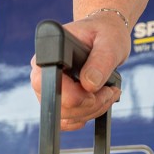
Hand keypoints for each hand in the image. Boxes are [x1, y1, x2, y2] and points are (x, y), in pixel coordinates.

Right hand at [29, 14, 129, 130]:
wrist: (103, 35)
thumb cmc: (104, 33)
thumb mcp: (110, 41)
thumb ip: (101, 61)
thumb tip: (90, 85)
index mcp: (49, 54)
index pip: (52, 86)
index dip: (77, 96)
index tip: (97, 88)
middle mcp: (42, 74)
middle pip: (61, 107)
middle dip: (91, 105)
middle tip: (110, 91)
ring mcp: (48, 90)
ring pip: (67, 117)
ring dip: (93, 110)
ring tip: (110, 92)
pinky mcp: (57, 100)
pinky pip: (69, 120)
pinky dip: (88, 115)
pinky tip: (99, 101)